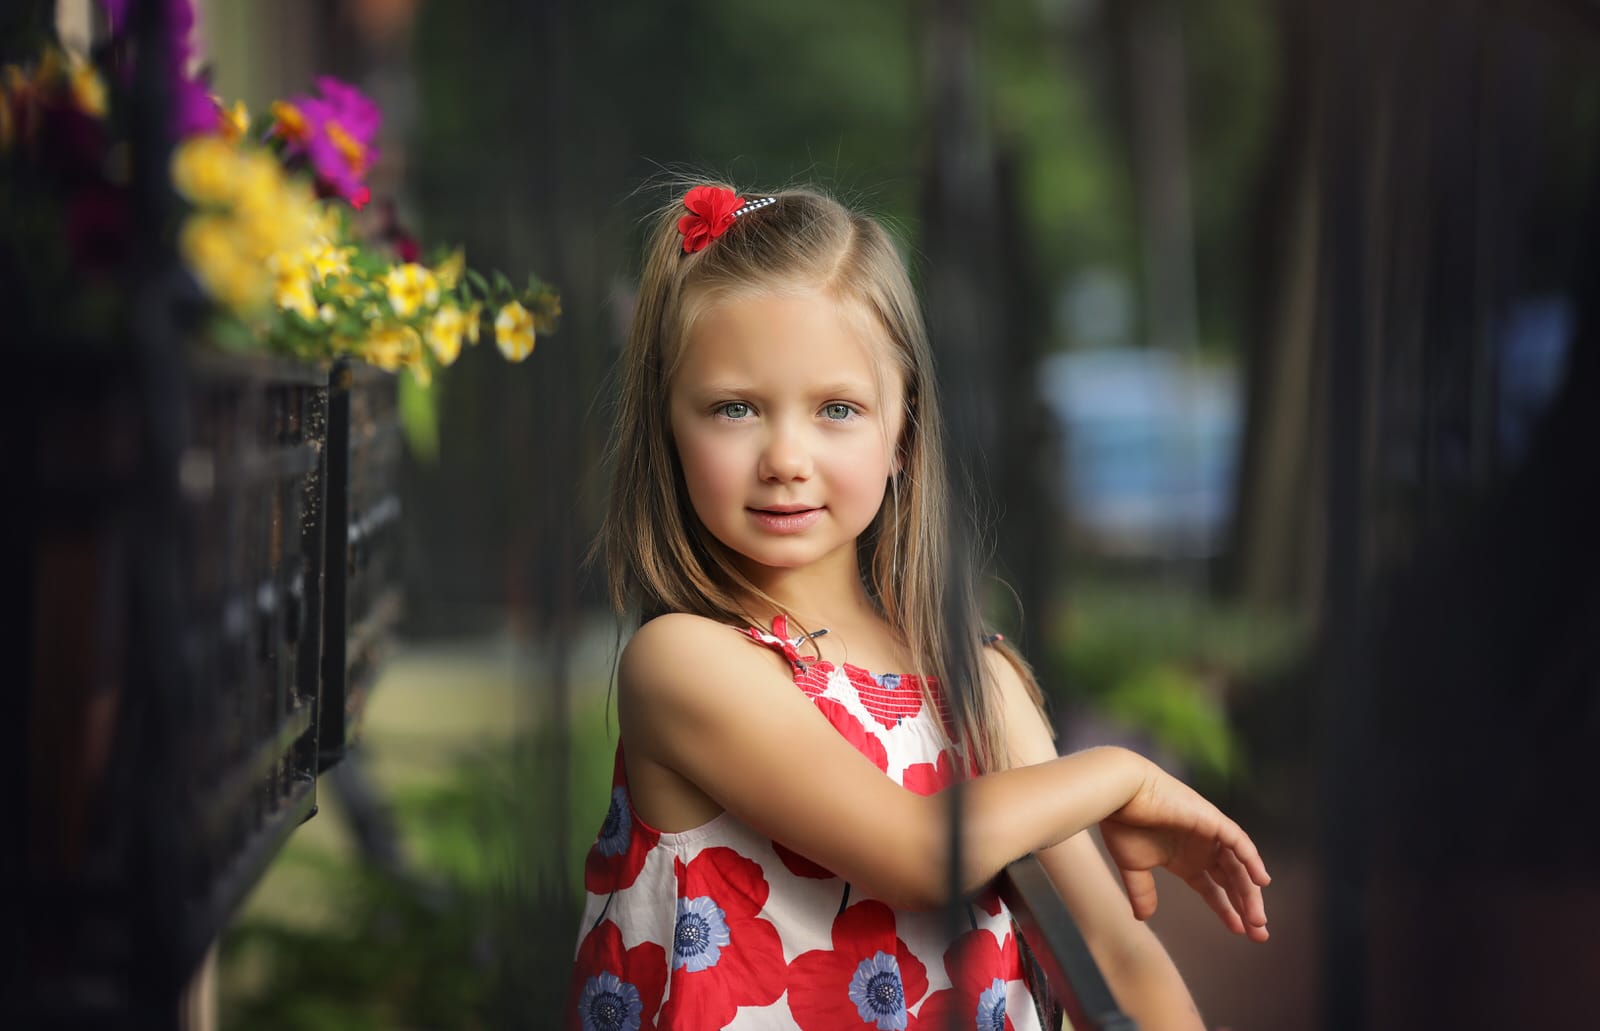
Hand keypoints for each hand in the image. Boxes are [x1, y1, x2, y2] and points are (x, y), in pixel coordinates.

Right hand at [1098, 759, 1270, 941]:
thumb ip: (1142, 892)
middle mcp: (1201, 848)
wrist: (1121, 794)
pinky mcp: (1212, 821)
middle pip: (1232, 882)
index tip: (1239, 931)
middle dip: (1246, 908)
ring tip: (1258, 920)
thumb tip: (1143, 918)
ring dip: (1251, 893)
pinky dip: (1252, 860)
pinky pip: (1239, 842)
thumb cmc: (1123, 824)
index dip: (1226, 910)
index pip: (1213, 889)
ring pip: (1239, 867)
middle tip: (1259, 935)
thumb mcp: (1133, 867)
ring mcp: (1209, 834)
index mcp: (1185, 859)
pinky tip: (1261, 882)